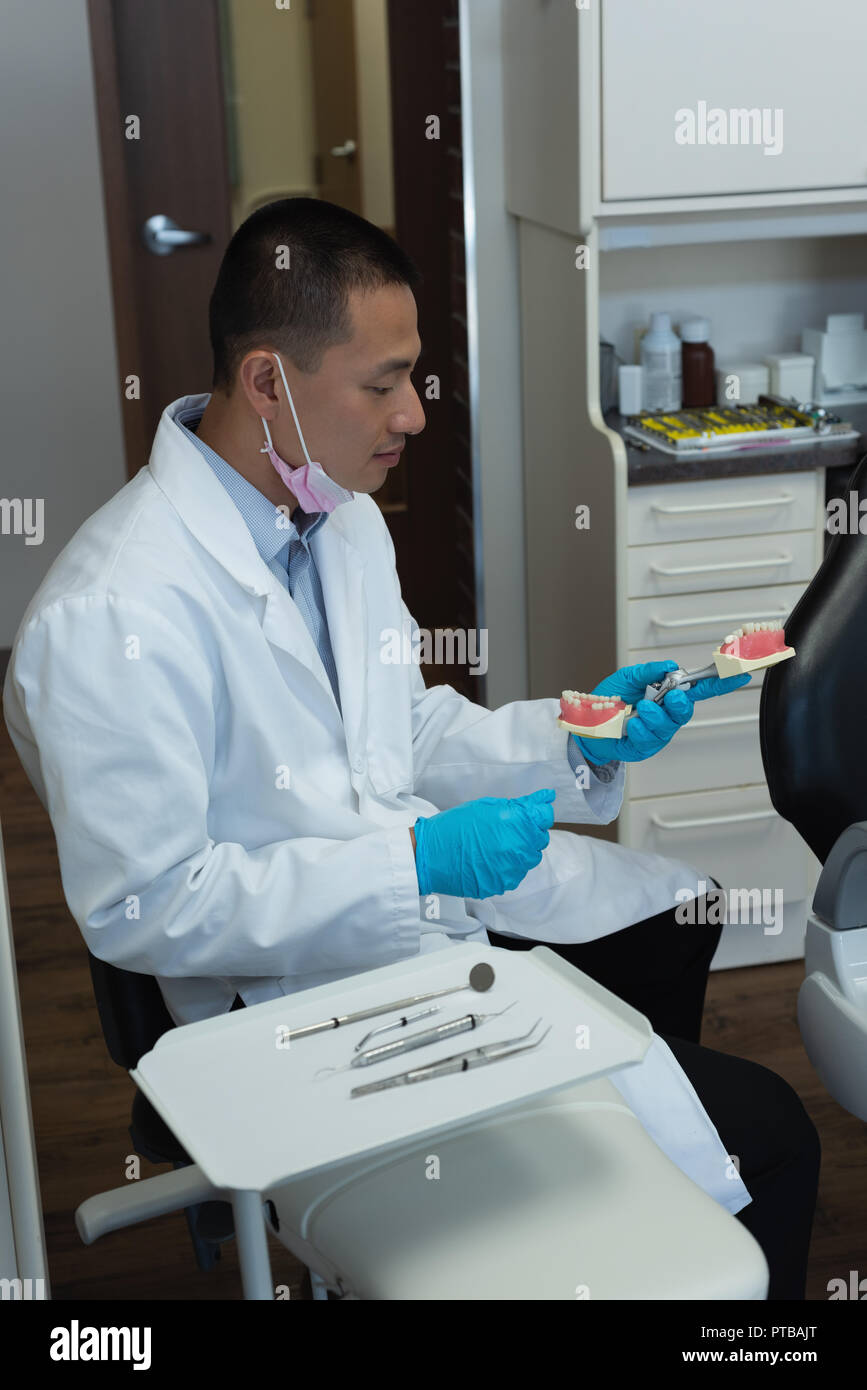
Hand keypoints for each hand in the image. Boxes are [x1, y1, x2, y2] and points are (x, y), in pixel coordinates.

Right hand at [413, 788, 555, 898]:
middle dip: (529, 832)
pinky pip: (517, 873)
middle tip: (507, 829)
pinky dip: (509, 866)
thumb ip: (519, 805)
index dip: (537, 813)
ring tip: (496, 845)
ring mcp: (512, 868)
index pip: (544, 816)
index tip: (529, 813)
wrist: (430, 855)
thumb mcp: (486, 807)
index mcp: (515, 823)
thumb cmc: (453, 827)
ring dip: (521, 850)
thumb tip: (545, 798)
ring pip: (531, 858)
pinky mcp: (504, 883)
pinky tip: (490, 859)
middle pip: (540, 838)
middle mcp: (518, 847)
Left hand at [575, 660, 751, 764]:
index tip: (738, 675)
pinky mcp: (644, 748)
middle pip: (686, 711)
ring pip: (667, 726)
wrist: (585, 725)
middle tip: (670, 696)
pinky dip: (638, 728)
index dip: (719, 683)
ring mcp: (657, 734)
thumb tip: (669, 666)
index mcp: (667, 697)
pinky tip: (629, 725)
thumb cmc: (608, 701)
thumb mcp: (627, 678)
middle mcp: (666, 716)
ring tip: (640, 708)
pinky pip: (649, 739)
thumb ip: (648, 672)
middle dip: (680, 704)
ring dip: (654, 715)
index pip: (698, 690)